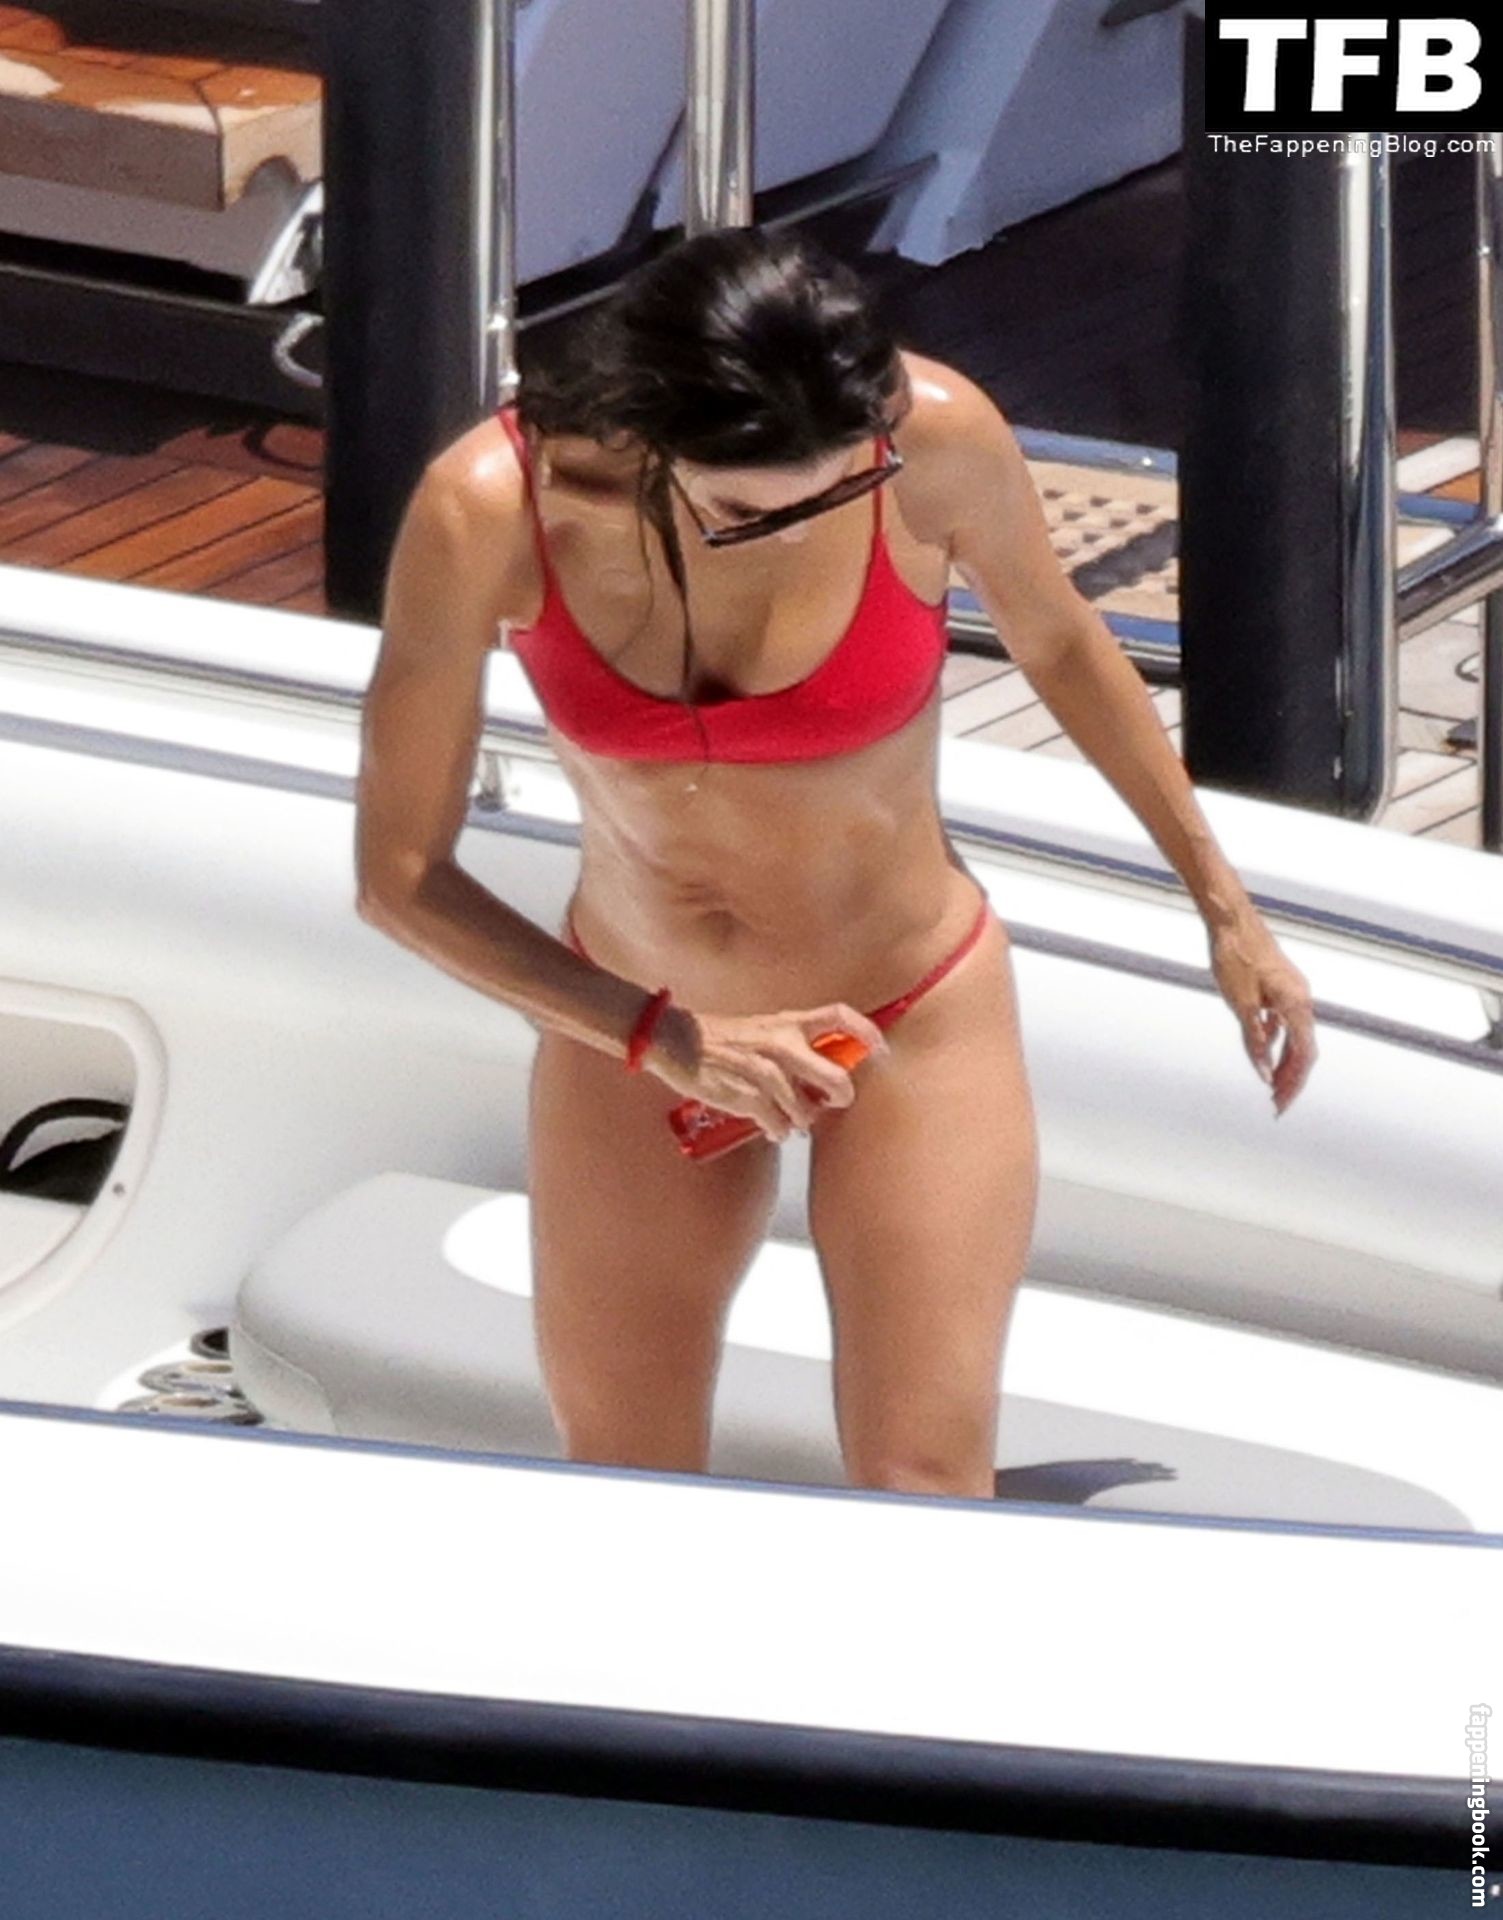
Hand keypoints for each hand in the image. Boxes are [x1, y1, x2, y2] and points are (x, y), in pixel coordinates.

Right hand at [645, 1001, 889, 1141]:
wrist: (677, 1041)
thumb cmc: (722, 1039)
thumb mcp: (763, 1029)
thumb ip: (794, 1045)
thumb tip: (825, 1072)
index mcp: (787, 1022)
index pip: (839, 1016)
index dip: (868, 1033)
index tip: (881, 1050)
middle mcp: (781, 1043)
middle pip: (835, 1077)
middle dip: (841, 1096)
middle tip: (835, 1102)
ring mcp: (765, 1070)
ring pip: (805, 1109)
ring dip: (800, 1120)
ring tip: (788, 1118)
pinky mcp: (748, 1095)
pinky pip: (778, 1124)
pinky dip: (777, 1130)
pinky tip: (770, 1127)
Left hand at [1207, 915, 1317, 1115]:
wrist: (1230, 920)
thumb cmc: (1235, 955)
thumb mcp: (1241, 1005)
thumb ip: (1254, 1041)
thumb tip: (1263, 1073)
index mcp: (1296, 1005)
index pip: (1303, 1056)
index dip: (1293, 1084)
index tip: (1281, 1104)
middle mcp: (1301, 998)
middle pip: (1303, 1049)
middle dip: (1291, 1078)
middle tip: (1276, 1103)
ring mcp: (1292, 990)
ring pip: (1295, 1035)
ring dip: (1284, 1061)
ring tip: (1270, 1083)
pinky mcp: (1280, 984)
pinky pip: (1286, 1020)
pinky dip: (1277, 1039)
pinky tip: (1264, 1048)